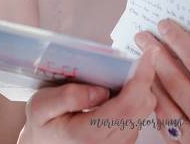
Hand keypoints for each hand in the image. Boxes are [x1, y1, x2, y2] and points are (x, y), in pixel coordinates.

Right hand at [18, 47, 158, 143]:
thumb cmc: (44, 125)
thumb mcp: (41, 107)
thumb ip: (67, 97)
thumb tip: (100, 90)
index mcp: (89, 134)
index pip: (127, 105)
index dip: (141, 78)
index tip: (148, 55)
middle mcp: (111, 142)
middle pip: (143, 105)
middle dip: (143, 78)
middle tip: (134, 58)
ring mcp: (121, 143)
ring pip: (145, 109)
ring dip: (140, 87)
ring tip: (123, 74)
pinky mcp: (126, 140)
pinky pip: (141, 114)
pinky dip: (137, 97)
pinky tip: (120, 90)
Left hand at [135, 19, 189, 143]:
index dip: (181, 43)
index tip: (166, 27)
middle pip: (177, 83)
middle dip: (157, 56)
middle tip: (144, 37)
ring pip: (165, 105)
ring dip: (150, 79)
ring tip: (141, 59)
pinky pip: (165, 124)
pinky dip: (156, 104)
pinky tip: (151, 88)